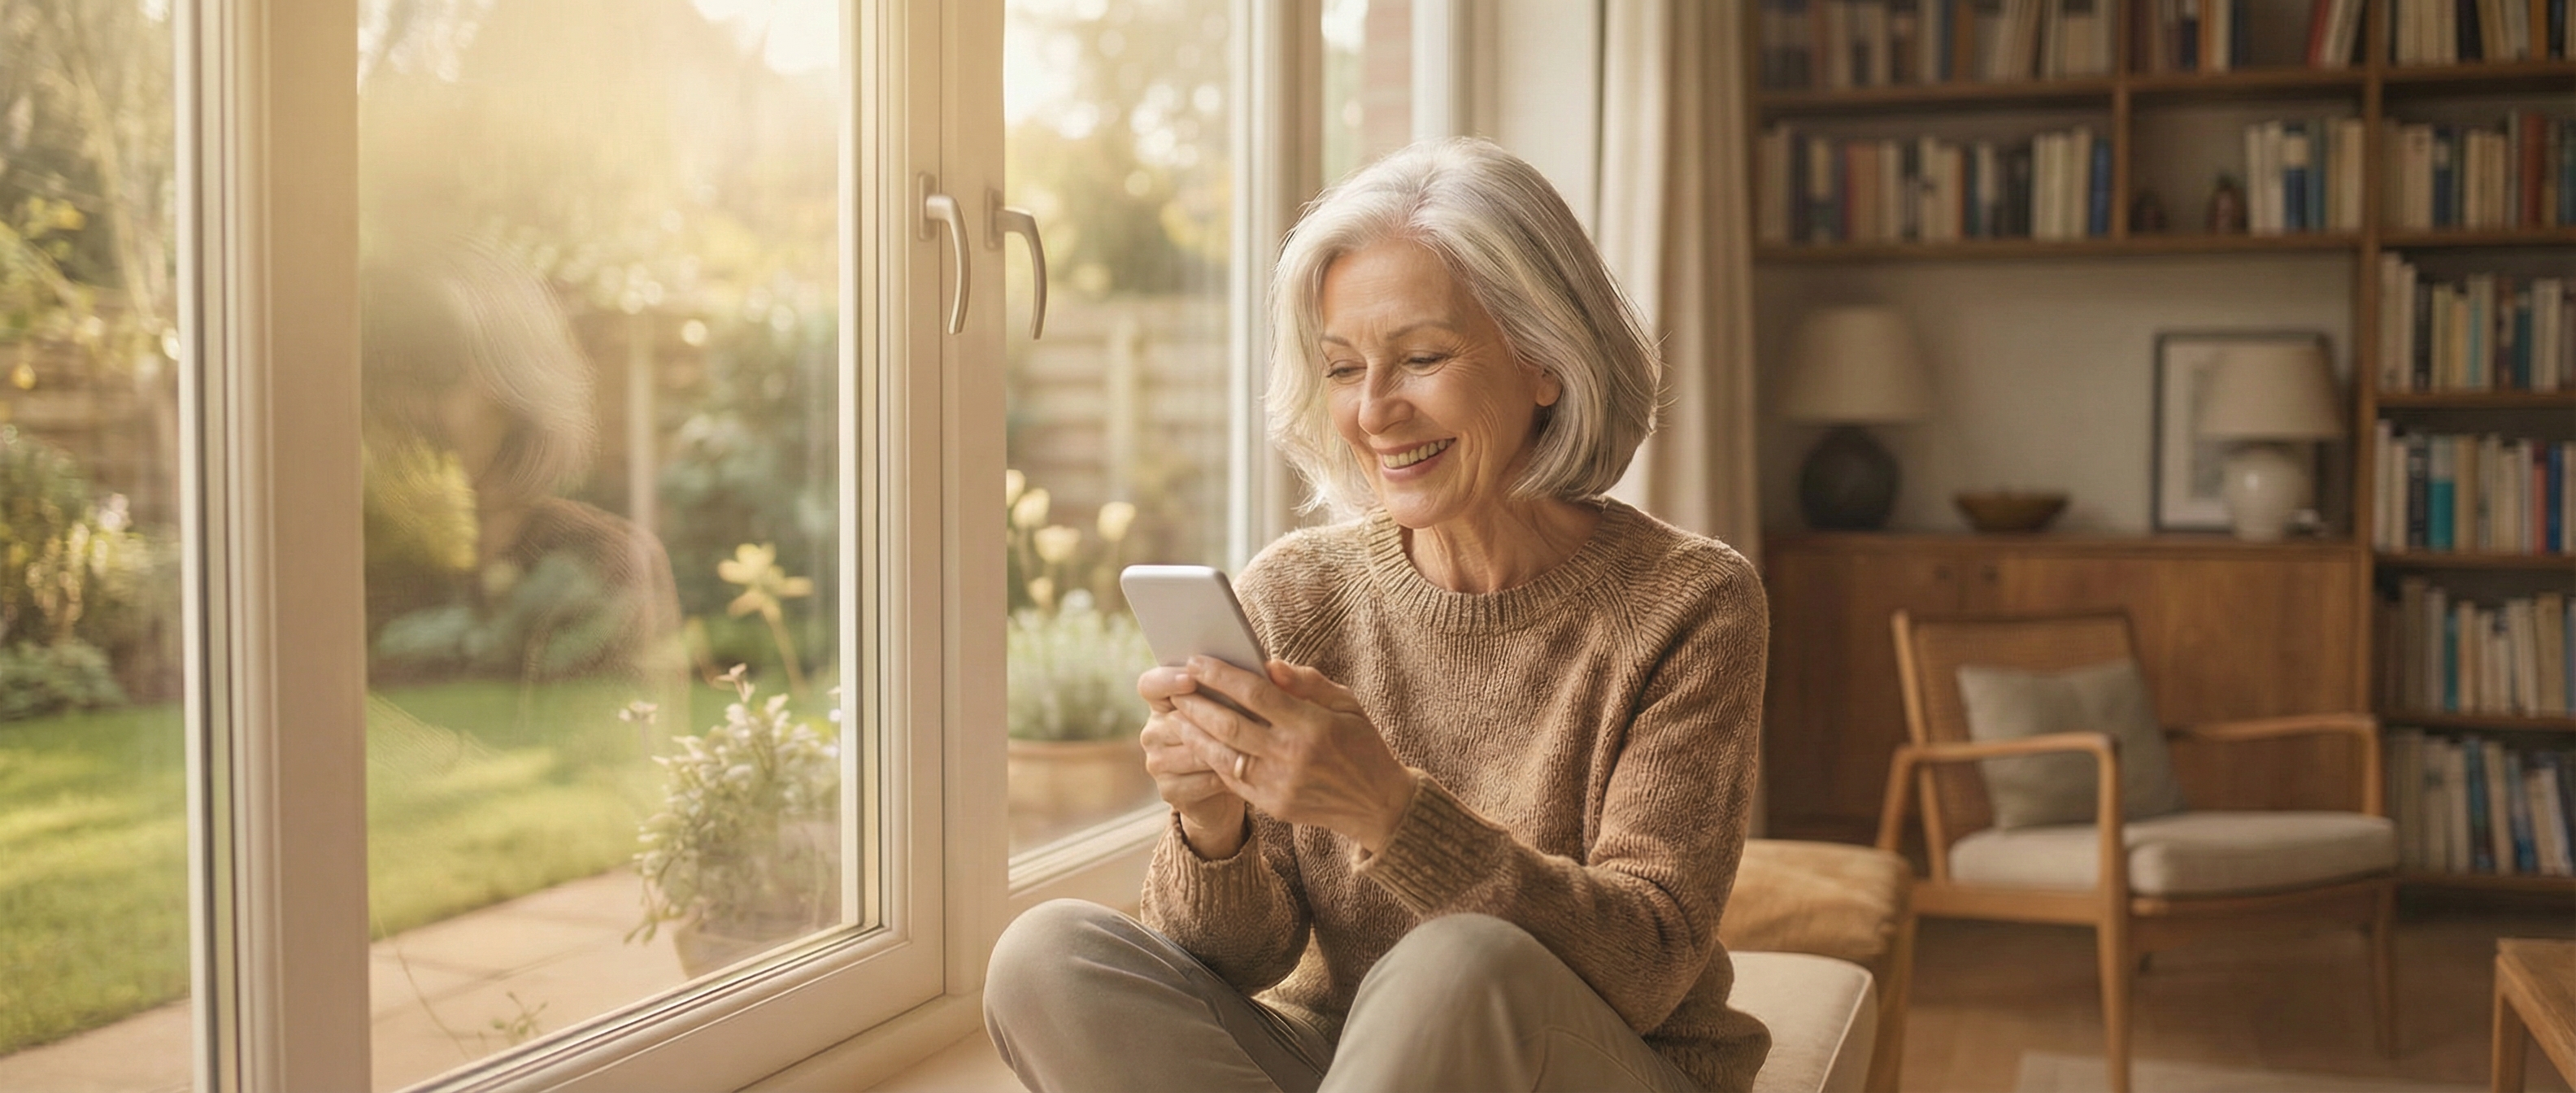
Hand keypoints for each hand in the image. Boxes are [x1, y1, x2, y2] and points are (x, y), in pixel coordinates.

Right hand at [1138, 665, 1246, 857]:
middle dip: (1212, 717)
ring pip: (1193, 751)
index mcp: (1165, 701)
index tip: (1191, 678)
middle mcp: (1154, 730)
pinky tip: (1248, 772)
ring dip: (1226, 748)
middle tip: (1246, 715)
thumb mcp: (1246, 704)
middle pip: (1176, 720)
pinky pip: (1201, 779)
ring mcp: (1158, 762)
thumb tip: (1276, 669)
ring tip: (1256, 746)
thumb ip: (1257, 684)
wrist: (1235, 785)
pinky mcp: (1170, 790)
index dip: (1167, 680)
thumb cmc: (1241, 733)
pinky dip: (1227, 776)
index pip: (1150, 684)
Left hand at [1169, 657, 1416, 854]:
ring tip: (1178, 713)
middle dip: (1198, 702)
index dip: (1221, 675)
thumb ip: (1307, 682)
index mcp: (1312, 726)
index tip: (1197, 661)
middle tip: (1177, 685)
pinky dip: (1211, 758)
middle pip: (1230, 724)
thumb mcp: (1347, 704)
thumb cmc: (1361, 745)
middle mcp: (1292, 756)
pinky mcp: (1272, 806)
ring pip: (1223, 755)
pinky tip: (1198, 742)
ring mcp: (1279, 785)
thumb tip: (1268, 664)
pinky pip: (1232, 780)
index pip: (1256, 694)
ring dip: (1195, 732)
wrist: (1377, 805)